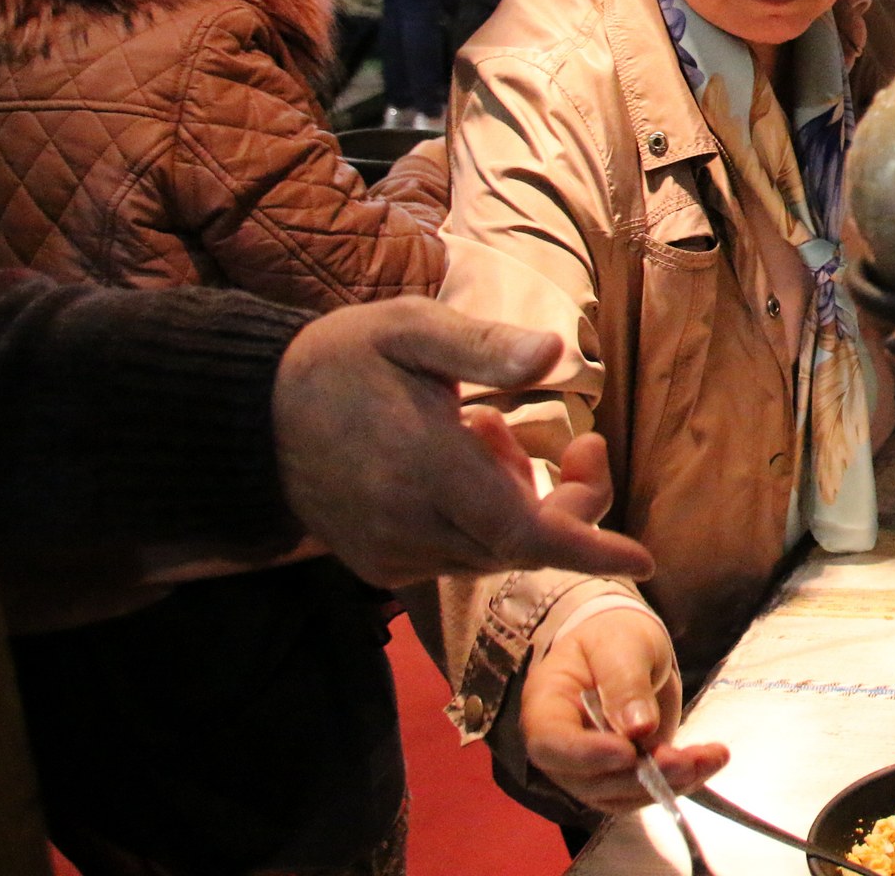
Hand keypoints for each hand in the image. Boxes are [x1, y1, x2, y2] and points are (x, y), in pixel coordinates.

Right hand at [272, 297, 655, 585]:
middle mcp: (410, 524)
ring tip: (486, 430)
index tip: (643, 559)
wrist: (251, 416)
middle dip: (570, 502)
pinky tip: (459, 464)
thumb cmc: (343, 360)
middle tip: (580, 444)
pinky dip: (484, 521)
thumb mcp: (412, 329)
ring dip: (520, 503)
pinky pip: (459, 557)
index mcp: (426, 467)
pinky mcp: (381, 565)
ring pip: (495, 553)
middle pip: (524, 544)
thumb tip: (555, 353)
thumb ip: (485, 346)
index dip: (589, 548)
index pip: (524, 532)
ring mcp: (392, 552)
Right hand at [522, 609, 729, 812]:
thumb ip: (625, 682)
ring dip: (667, 784)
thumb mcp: (621, 645)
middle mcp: (563, 747)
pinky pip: (646, 790)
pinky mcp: (623, 775)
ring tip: (708, 759)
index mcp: (546, 707)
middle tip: (683, 762)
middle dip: (639, 777)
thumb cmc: (613, 637)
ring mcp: (591, 768)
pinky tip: (711, 760)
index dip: (586, 755)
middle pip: (589, 780)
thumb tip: (639, 728)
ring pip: (621, 795)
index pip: (551, 743)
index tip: (627, 752)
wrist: (628, 649)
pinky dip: (681, 781)